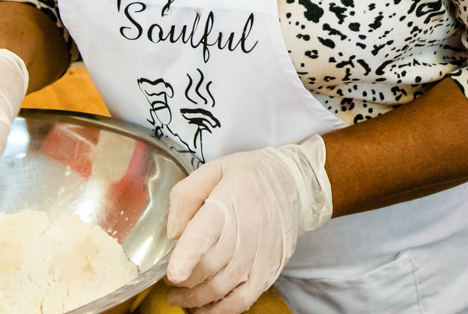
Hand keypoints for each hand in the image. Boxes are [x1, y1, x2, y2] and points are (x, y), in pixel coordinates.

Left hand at [165, 135, 331, 312]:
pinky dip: (221, 310)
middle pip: (207, 268)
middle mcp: (245, 232)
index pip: (204, 236)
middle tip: (170, 281)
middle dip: (183, 281)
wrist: (297, 183)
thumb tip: (172, 231)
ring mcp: (260, 255)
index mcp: (228, 203)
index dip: (186, 259)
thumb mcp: (214, 169)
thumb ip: (186, 195)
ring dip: (195, 298)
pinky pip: (243, 300)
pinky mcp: (269, 270)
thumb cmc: (252, 176)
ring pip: (221, 288)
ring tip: (180, 296)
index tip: (172, 273)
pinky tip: (205, 308)